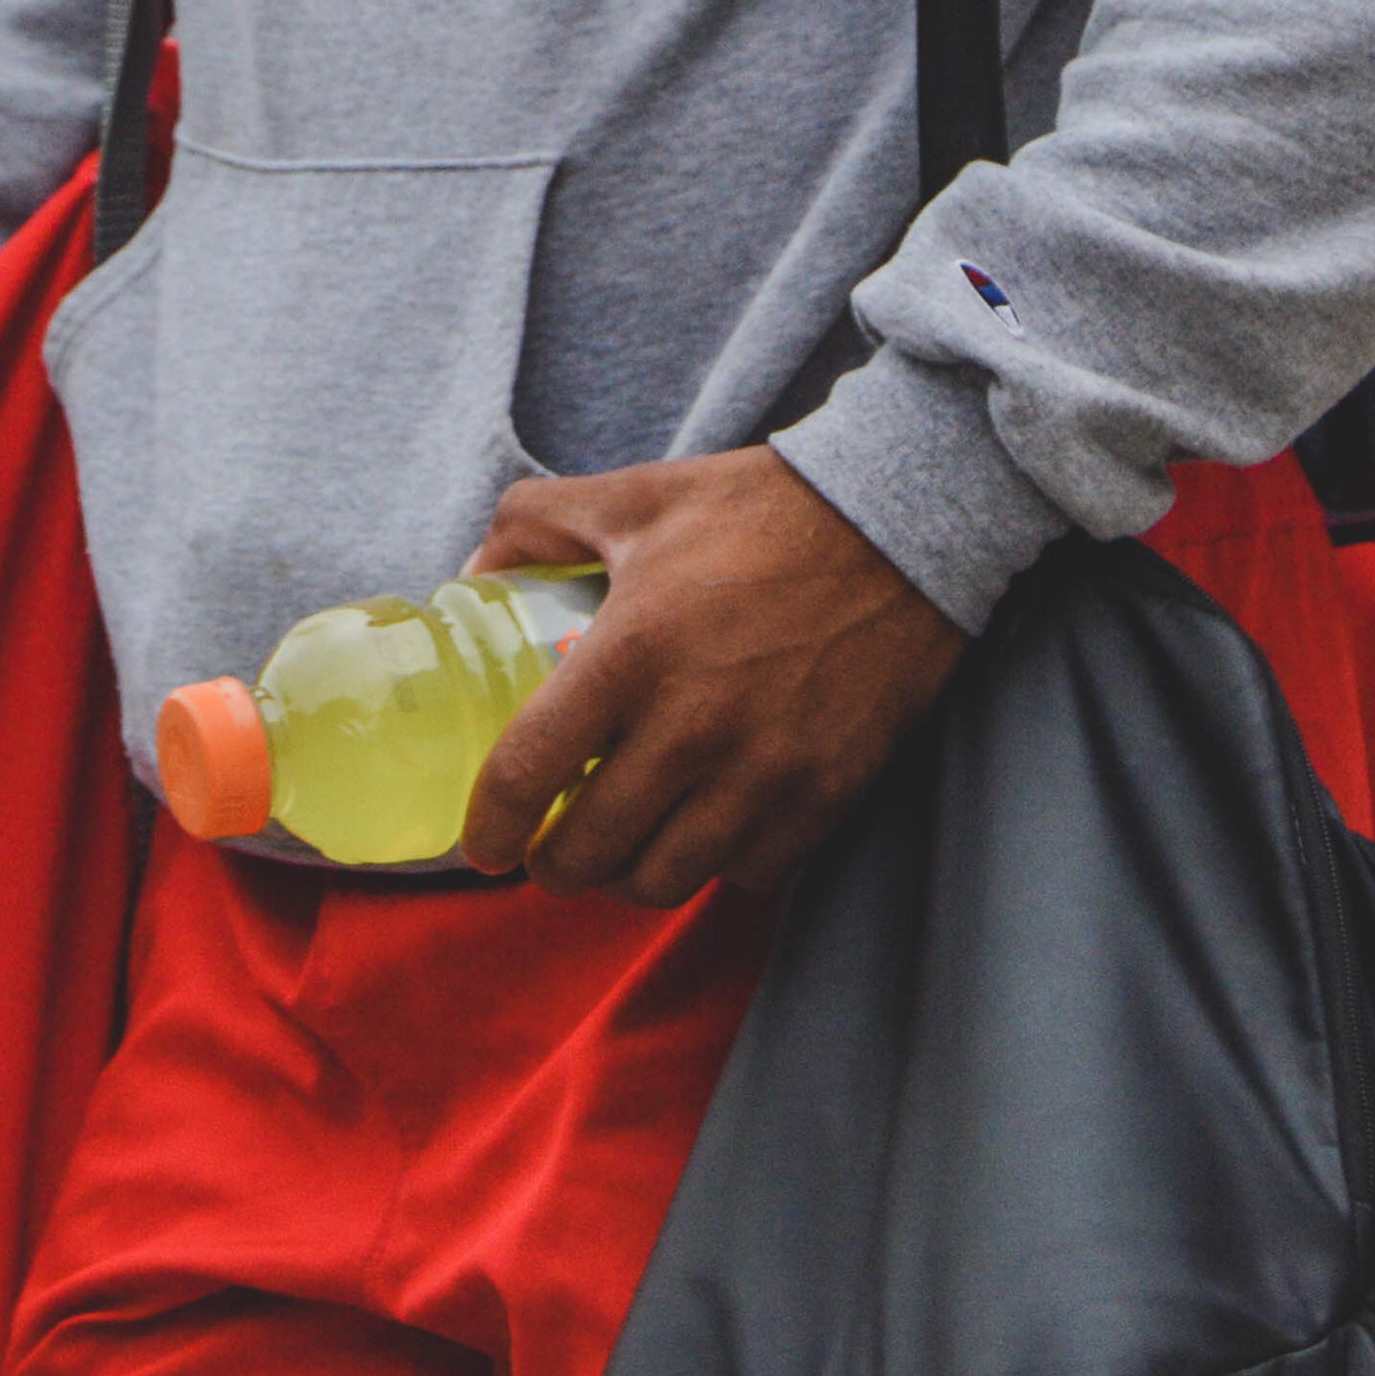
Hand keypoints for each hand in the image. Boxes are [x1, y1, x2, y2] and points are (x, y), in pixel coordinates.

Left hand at [459, 447, 965, 906]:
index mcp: (630, 653)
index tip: (482, 843)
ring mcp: (763, 772)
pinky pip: (745, 873)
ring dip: (627, 875)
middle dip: (551, 865)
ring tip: (621, 847)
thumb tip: (475, 569)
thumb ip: (537, 524)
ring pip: (663, 880)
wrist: (900, 527)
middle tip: (549, 848)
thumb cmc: (758, 510)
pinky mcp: (823, 795)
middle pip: (588, 853)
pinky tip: (703, 826)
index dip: (489, 828)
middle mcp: (692, 728)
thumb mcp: (635, 495)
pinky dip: (713, 864)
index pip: (528, 774)